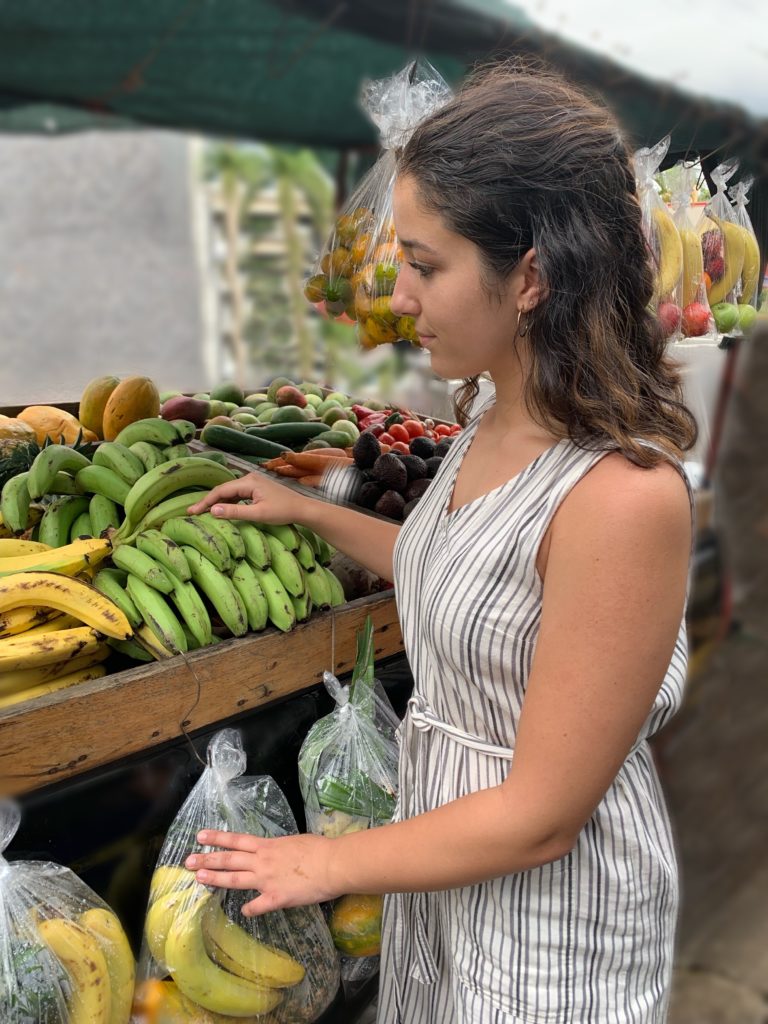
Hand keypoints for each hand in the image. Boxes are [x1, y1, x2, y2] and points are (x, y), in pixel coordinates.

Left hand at [184, 829, 339, 915]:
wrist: (332, 864)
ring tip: (198, 878)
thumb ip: (279, 849)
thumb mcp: (294, 842)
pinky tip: (243, 911)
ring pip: (235, 879)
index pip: (237, 840)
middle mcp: (262, 861)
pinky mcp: (276, 898)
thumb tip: (274, 852)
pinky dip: (249, 908)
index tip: (200, 836)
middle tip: (188, 861)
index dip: (217, 838)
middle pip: (230, 859)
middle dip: (207, 860)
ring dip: (216, 879)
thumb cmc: (318, 848)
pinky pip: (258, 905)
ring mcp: (267, 880)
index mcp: (267, 846)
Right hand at [187, 471, 311, 525]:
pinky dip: (227, 502)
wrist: (302, 509)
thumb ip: (235, 512)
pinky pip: (237, 494)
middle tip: (192, 512)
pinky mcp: (257, 488)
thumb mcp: (258, 514)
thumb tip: (213, 511)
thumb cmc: (283, 511)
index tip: (192, 512)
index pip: (221, 491)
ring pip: (229, 492)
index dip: (206, 502)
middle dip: (208, 501)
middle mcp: (248, 478)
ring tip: (202, 512)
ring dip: (217, 502)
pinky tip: (221, 510)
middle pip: (223, 490)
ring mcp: (253, 482)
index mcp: (248, 481)